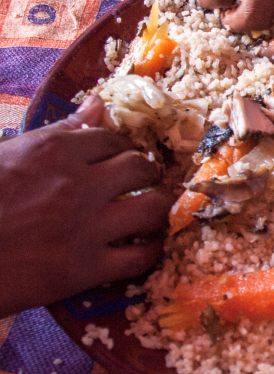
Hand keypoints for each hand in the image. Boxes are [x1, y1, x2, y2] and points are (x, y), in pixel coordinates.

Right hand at [0, 95, 170, 317]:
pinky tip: (146, 249)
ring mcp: (84, 227)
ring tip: (152, 212)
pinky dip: (149, 252)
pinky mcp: (84, 270)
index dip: (119, 149)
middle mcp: (78, 183)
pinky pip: (139, 258)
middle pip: (141, 168)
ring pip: (151, 208)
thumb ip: (60, 130)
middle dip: (145, 174)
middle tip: (142, 184)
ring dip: (157, 209)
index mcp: (54, 150)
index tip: (118, 160)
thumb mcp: (9, 155)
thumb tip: (99, 103)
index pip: (112, 138)